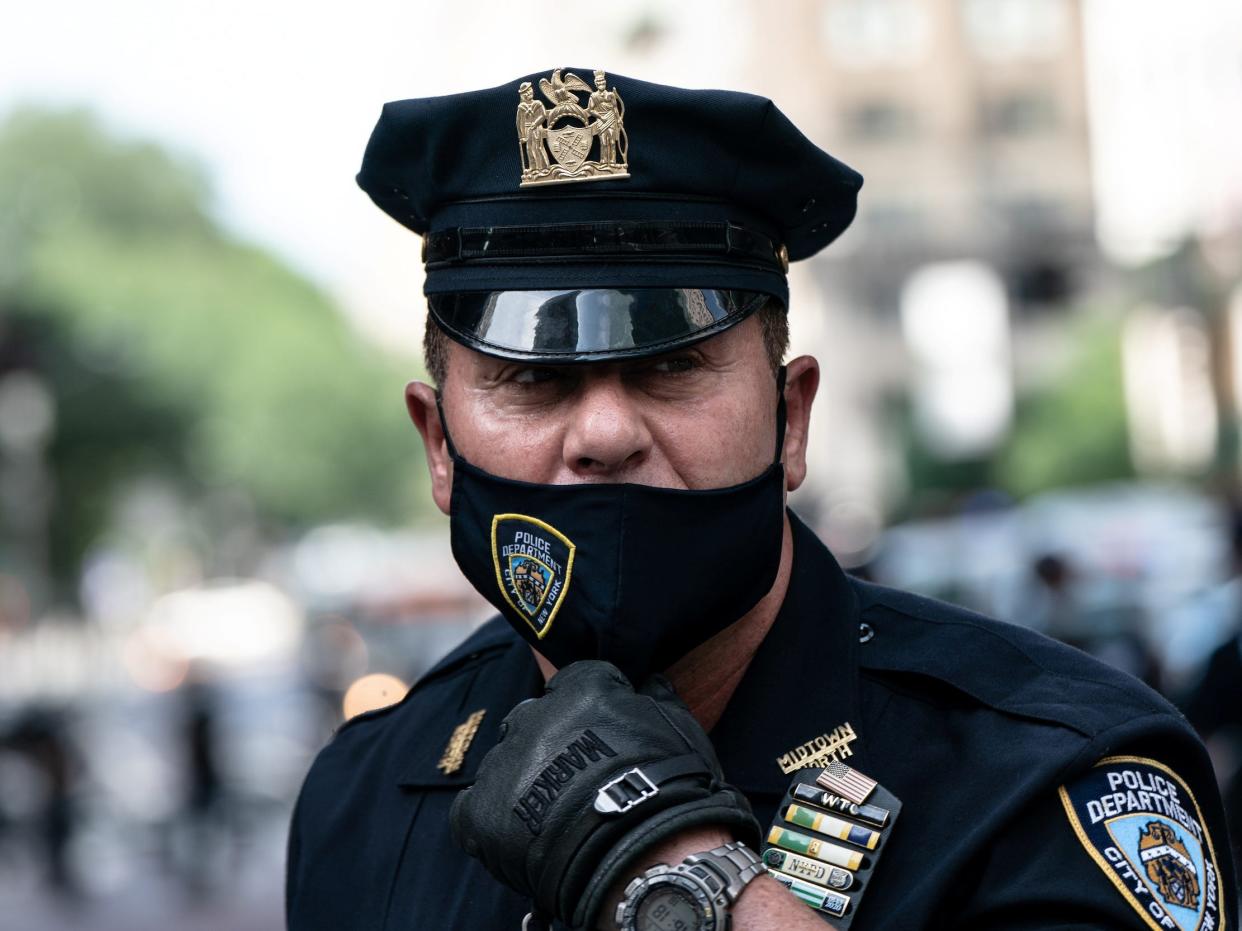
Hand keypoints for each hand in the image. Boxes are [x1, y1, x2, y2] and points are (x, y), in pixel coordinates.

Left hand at [450, 661, 758, 928]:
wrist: (643, 854)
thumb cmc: (670, 788)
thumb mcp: (679, 729)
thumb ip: (658, 699)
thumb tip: (653, 682)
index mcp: (581, 689)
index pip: (577, 682)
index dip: (591, 709)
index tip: (604, 735)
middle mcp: (534, 715)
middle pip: (535, 720)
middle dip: (551, 742)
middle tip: (579, 780)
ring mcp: (503, 762)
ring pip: (505, 762)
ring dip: (523, 781)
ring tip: (555, 818)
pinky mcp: (479, 810)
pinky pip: (472, 807)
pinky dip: (490, 819)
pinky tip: (518, 837)